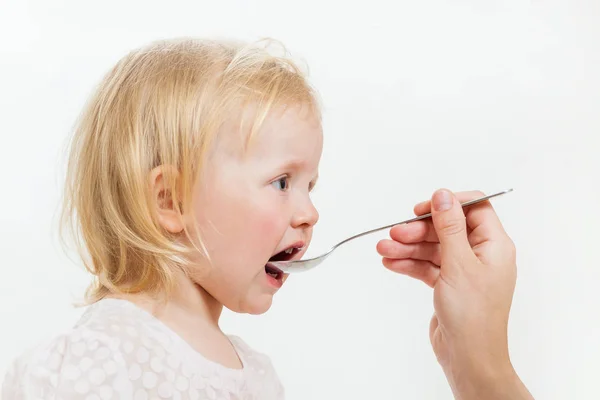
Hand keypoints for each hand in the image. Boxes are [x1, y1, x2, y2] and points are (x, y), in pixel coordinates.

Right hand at [377, 189, 532, 399]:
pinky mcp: (449, 285)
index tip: (421, 209)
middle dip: (418, 230)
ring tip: (383, 250)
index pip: (474, 209)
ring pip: (433, 248)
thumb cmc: (472, 314)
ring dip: (408, 247)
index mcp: (494, 245)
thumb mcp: (458, 263)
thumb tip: (443, 194)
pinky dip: (409, 264)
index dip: (446, 205)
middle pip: (446, 229)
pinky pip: (427, 266)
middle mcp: (481, 254)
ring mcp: (464, 270)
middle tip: (394, 234)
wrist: (468, 357)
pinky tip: (390, 263)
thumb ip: (449, 226)